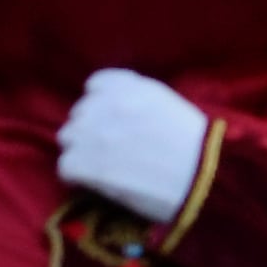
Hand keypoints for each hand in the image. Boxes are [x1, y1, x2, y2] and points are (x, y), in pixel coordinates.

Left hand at [57, 67, 212, 222]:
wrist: (201, 176)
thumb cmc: (195, 143)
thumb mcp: (168, 103)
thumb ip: (138, 96)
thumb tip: (115, 107)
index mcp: (130, 87)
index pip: (96, 84)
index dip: (101, 103)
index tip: (110, 119)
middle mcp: (106, 105)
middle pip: (79, 113)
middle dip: (90, 129)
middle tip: (109, 148)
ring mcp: (92, 134)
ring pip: (67, 139)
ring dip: (81, 151)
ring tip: (100, 166)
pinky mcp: (84, 164)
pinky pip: (65, 166)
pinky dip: (76, 176)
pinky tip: (93, 182)